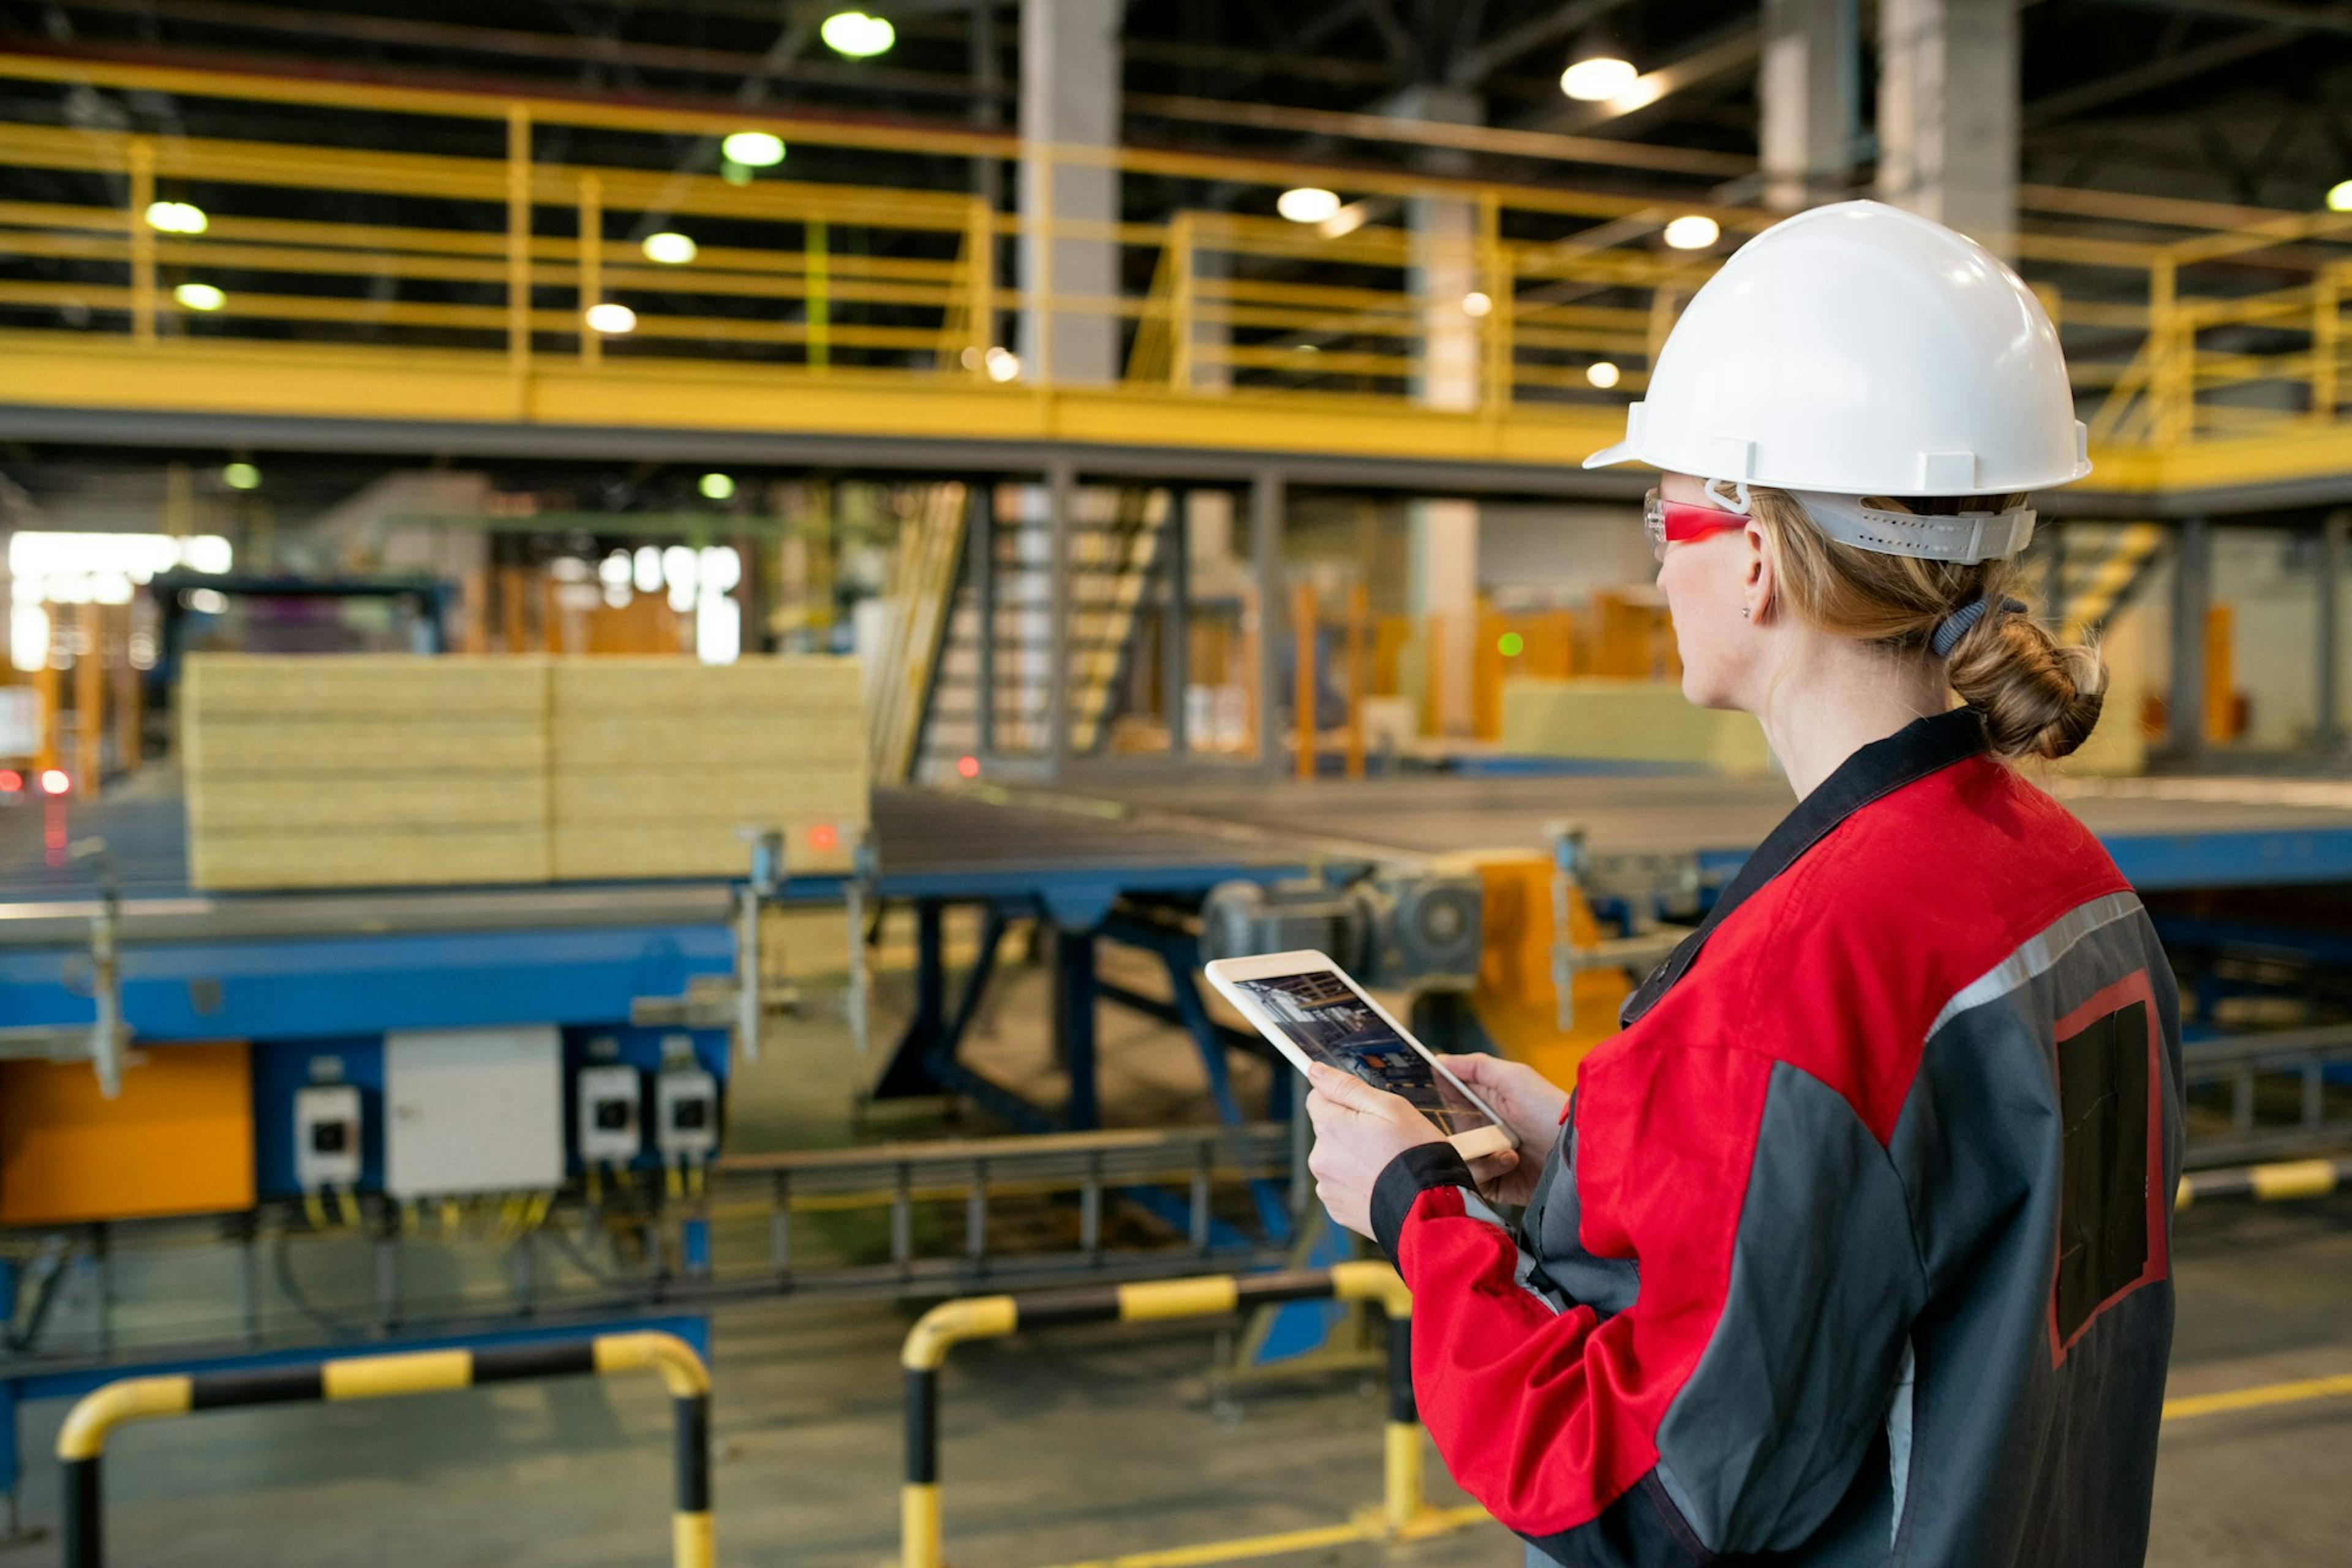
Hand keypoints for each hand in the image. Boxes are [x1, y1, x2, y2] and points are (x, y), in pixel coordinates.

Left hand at [1304, 1063, 1446, 1238]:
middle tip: (1385, 1140)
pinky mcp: (1337, 1209)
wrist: (1428, 1209)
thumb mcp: (1390, 1107)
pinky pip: (1342, 1186)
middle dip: (1350, 1130)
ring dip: (1353, 1158)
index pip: (1317, 1098)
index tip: (1366, 1109)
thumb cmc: (1415, 1154)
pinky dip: (1357, 1183)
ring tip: (1386, 1166)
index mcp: (1330, 1127)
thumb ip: (1347, 1087)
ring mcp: (1327, 1186)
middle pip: (1327, 1130)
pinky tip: (1381, 1185)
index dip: (1343, 1099)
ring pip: (1335, 1159)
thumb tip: (1315, 1071)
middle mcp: (1320, 1157)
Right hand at [1437, 1054, 1567, 1206]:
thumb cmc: (1548, 1108)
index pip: (1447, 1101)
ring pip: (1455, 1159)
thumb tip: (1439, 1059)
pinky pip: (1471, 1181)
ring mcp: (1487, 1159)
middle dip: (1452, 1135)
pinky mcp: (1494, 1185)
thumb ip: (1475, 1066)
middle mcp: (1482, 1131)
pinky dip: (1484, 1173)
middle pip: (1445, 1134)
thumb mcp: (1514, 1078)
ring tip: (1506, 1150)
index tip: (1426, 1101)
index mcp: (1483, 1104)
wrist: (1575, 1150)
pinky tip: (1508, 1163)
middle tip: (1471, 1132)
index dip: (1435, 1101)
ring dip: (1476, 1153)